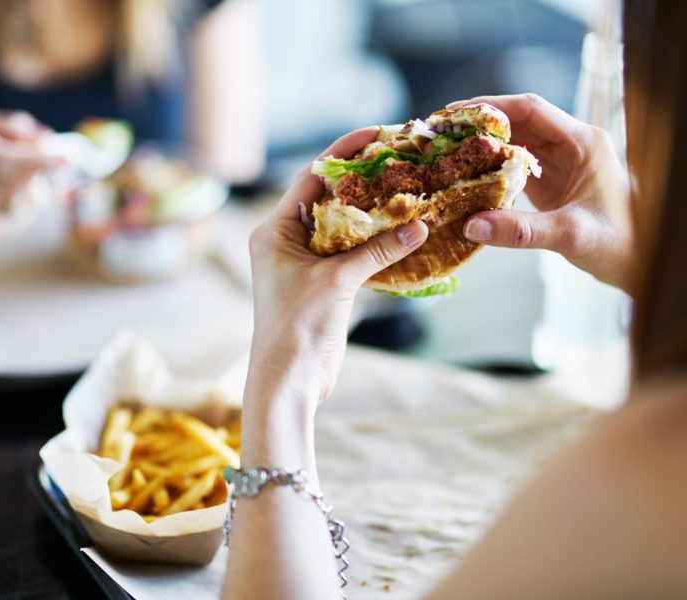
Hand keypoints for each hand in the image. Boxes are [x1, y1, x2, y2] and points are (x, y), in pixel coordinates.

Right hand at [0, 109, 58, 239]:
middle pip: (21, 187)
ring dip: (34, 189)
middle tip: (53, 163)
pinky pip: (22, 219)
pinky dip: (24, 205)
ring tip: (12, 178)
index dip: (39, 163)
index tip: (68, 158)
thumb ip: (15, 128)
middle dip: (44, 175)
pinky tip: (4, 195)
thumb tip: (48, 140)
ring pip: (28, 205)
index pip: (5, 163)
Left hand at [246, 128, 428, 414]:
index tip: (376, 134)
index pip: (312, 177)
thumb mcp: (337, 282)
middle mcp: (287, 240)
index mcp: (275, 230)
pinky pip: (351, 252)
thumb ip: (376, 251)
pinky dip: (375, 242)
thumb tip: (420, 225)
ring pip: (343, 225)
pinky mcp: (323, 282)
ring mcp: (305, 262)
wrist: (290, 379)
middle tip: (400, 160)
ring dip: (372, 213)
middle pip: (329, 197)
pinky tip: (402, 231)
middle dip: (363, 181)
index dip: (344, 153)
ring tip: (407, 190)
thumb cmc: (298, 327)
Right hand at [455, 94, 631, 290]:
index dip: (492, 107)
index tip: (456, 113)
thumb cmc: (619, 243)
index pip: (531, 110)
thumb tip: (471, 225)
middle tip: (442, 132)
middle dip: (480, 125)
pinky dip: (490, 170)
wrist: (642, 261)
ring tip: (447, 151)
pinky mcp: (552, 182)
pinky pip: (515, 167)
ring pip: (515, 143)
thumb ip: (520, 231)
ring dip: (483, 147)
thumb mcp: (570, 235)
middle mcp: (571, 145)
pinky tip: (467, 177)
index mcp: (583, 142)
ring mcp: (561, 163)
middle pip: (519, 121)